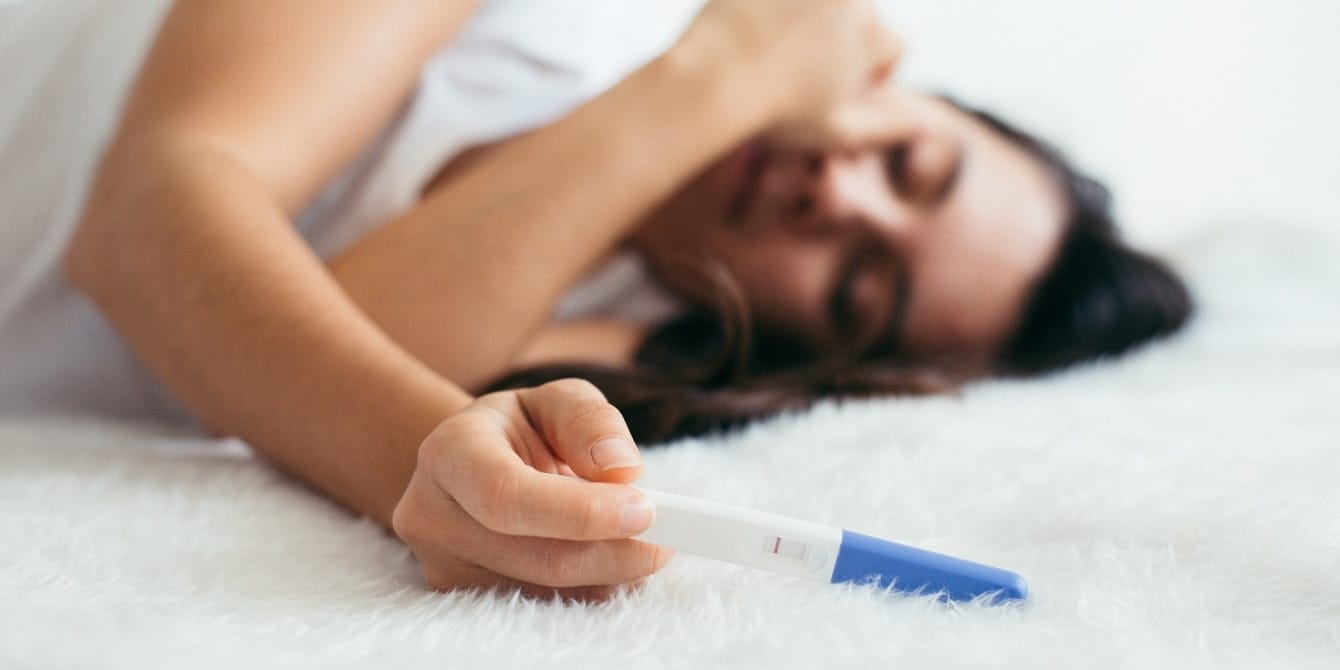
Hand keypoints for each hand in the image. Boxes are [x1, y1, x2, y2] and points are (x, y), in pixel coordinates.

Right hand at [392, 379, 671, 599]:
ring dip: (607, 572)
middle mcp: (431, 513)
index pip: (507, 495)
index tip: (644, 511)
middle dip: (612, 553)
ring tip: (636, 539)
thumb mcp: (557, 402)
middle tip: (666, 539)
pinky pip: (543, 607)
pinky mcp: (462, 598)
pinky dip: (588, 587)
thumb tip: (621, 469)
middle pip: (533, 557)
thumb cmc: (523, 430)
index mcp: (450, 451)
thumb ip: (589, 420)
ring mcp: (441, 565)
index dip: (578, 512)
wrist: (473, 467)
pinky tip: (604, 558)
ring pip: (545, 591)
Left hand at [680, 0, 907, 148]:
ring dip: (812, 19)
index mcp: (872, 35)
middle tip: (805, 72)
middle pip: (862, 17)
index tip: (844, 90)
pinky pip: (783, 0)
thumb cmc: (775, 114)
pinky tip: (758, 32)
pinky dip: (778, 10)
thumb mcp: (837, 134)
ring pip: (828, 3)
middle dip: (844, 40)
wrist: (711, 77)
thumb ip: (888, 130)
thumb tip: (928, 127)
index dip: (875, 73)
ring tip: (777, 50)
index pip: (894, 47)